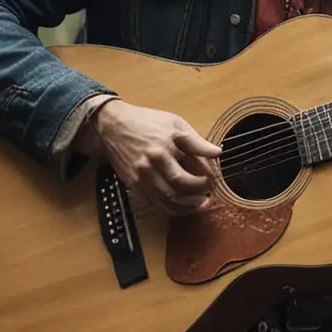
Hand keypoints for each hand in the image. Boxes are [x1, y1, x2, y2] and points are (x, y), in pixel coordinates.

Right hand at [87, 99, 221, 215]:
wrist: (112, 126)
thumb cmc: (147, 122)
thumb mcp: (175, 123)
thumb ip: (196, 140)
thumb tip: (218, 152)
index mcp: (166, 145)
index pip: (194, 165)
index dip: (208, 176)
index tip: (215, 179)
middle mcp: (154, 161)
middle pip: (181, 185)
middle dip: (200, 191)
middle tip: (210, 192)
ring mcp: (143, 175)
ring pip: (169, 199)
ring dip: (188, 205)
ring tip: (201, 203)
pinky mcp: (135, 184)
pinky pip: (156, 204)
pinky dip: (173, 209)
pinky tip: (183, 207)